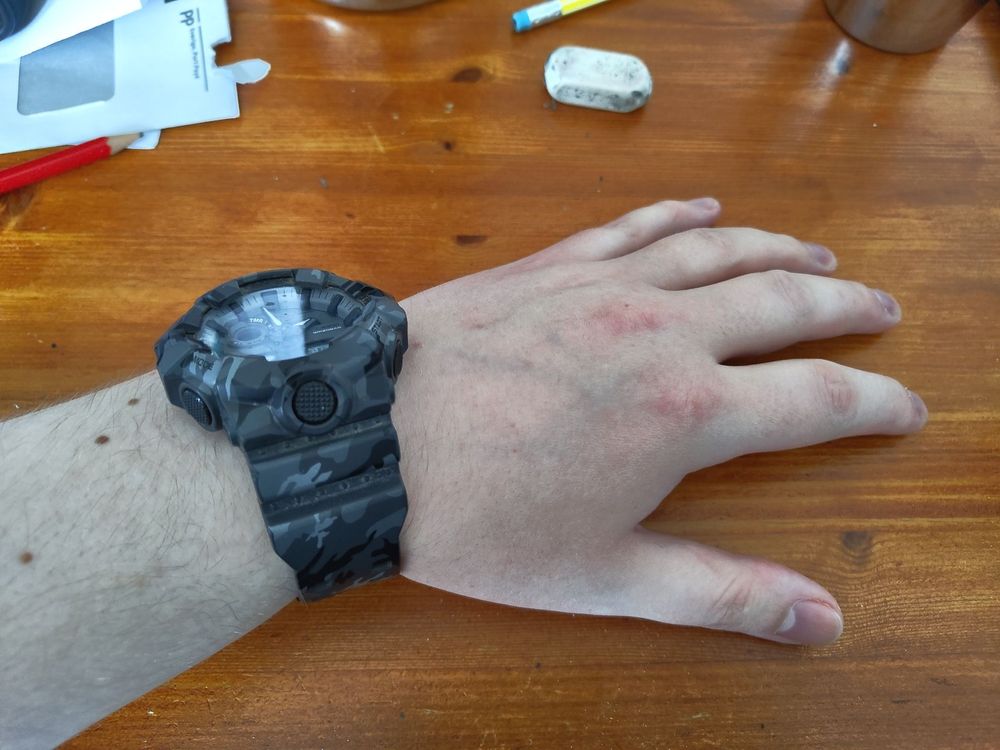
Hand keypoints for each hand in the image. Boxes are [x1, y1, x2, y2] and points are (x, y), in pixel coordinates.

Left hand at [393, 199, 926, 645]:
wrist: (367, 443)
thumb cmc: (482, 520)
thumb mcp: (606, 575)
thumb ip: (719, 592)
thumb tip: (821, 620)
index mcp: (688, 413)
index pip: (819, 398)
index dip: (875, 402)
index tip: (907, 406)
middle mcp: (663, 331)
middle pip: (785, 301)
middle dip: (845, 305)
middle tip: (881, 307)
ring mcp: (606, 285)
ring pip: (721, 248)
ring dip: (781, 247)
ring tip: (820, 253)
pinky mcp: (553, 264)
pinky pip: (636, 224)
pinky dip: (683, 213)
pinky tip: (707, 207)